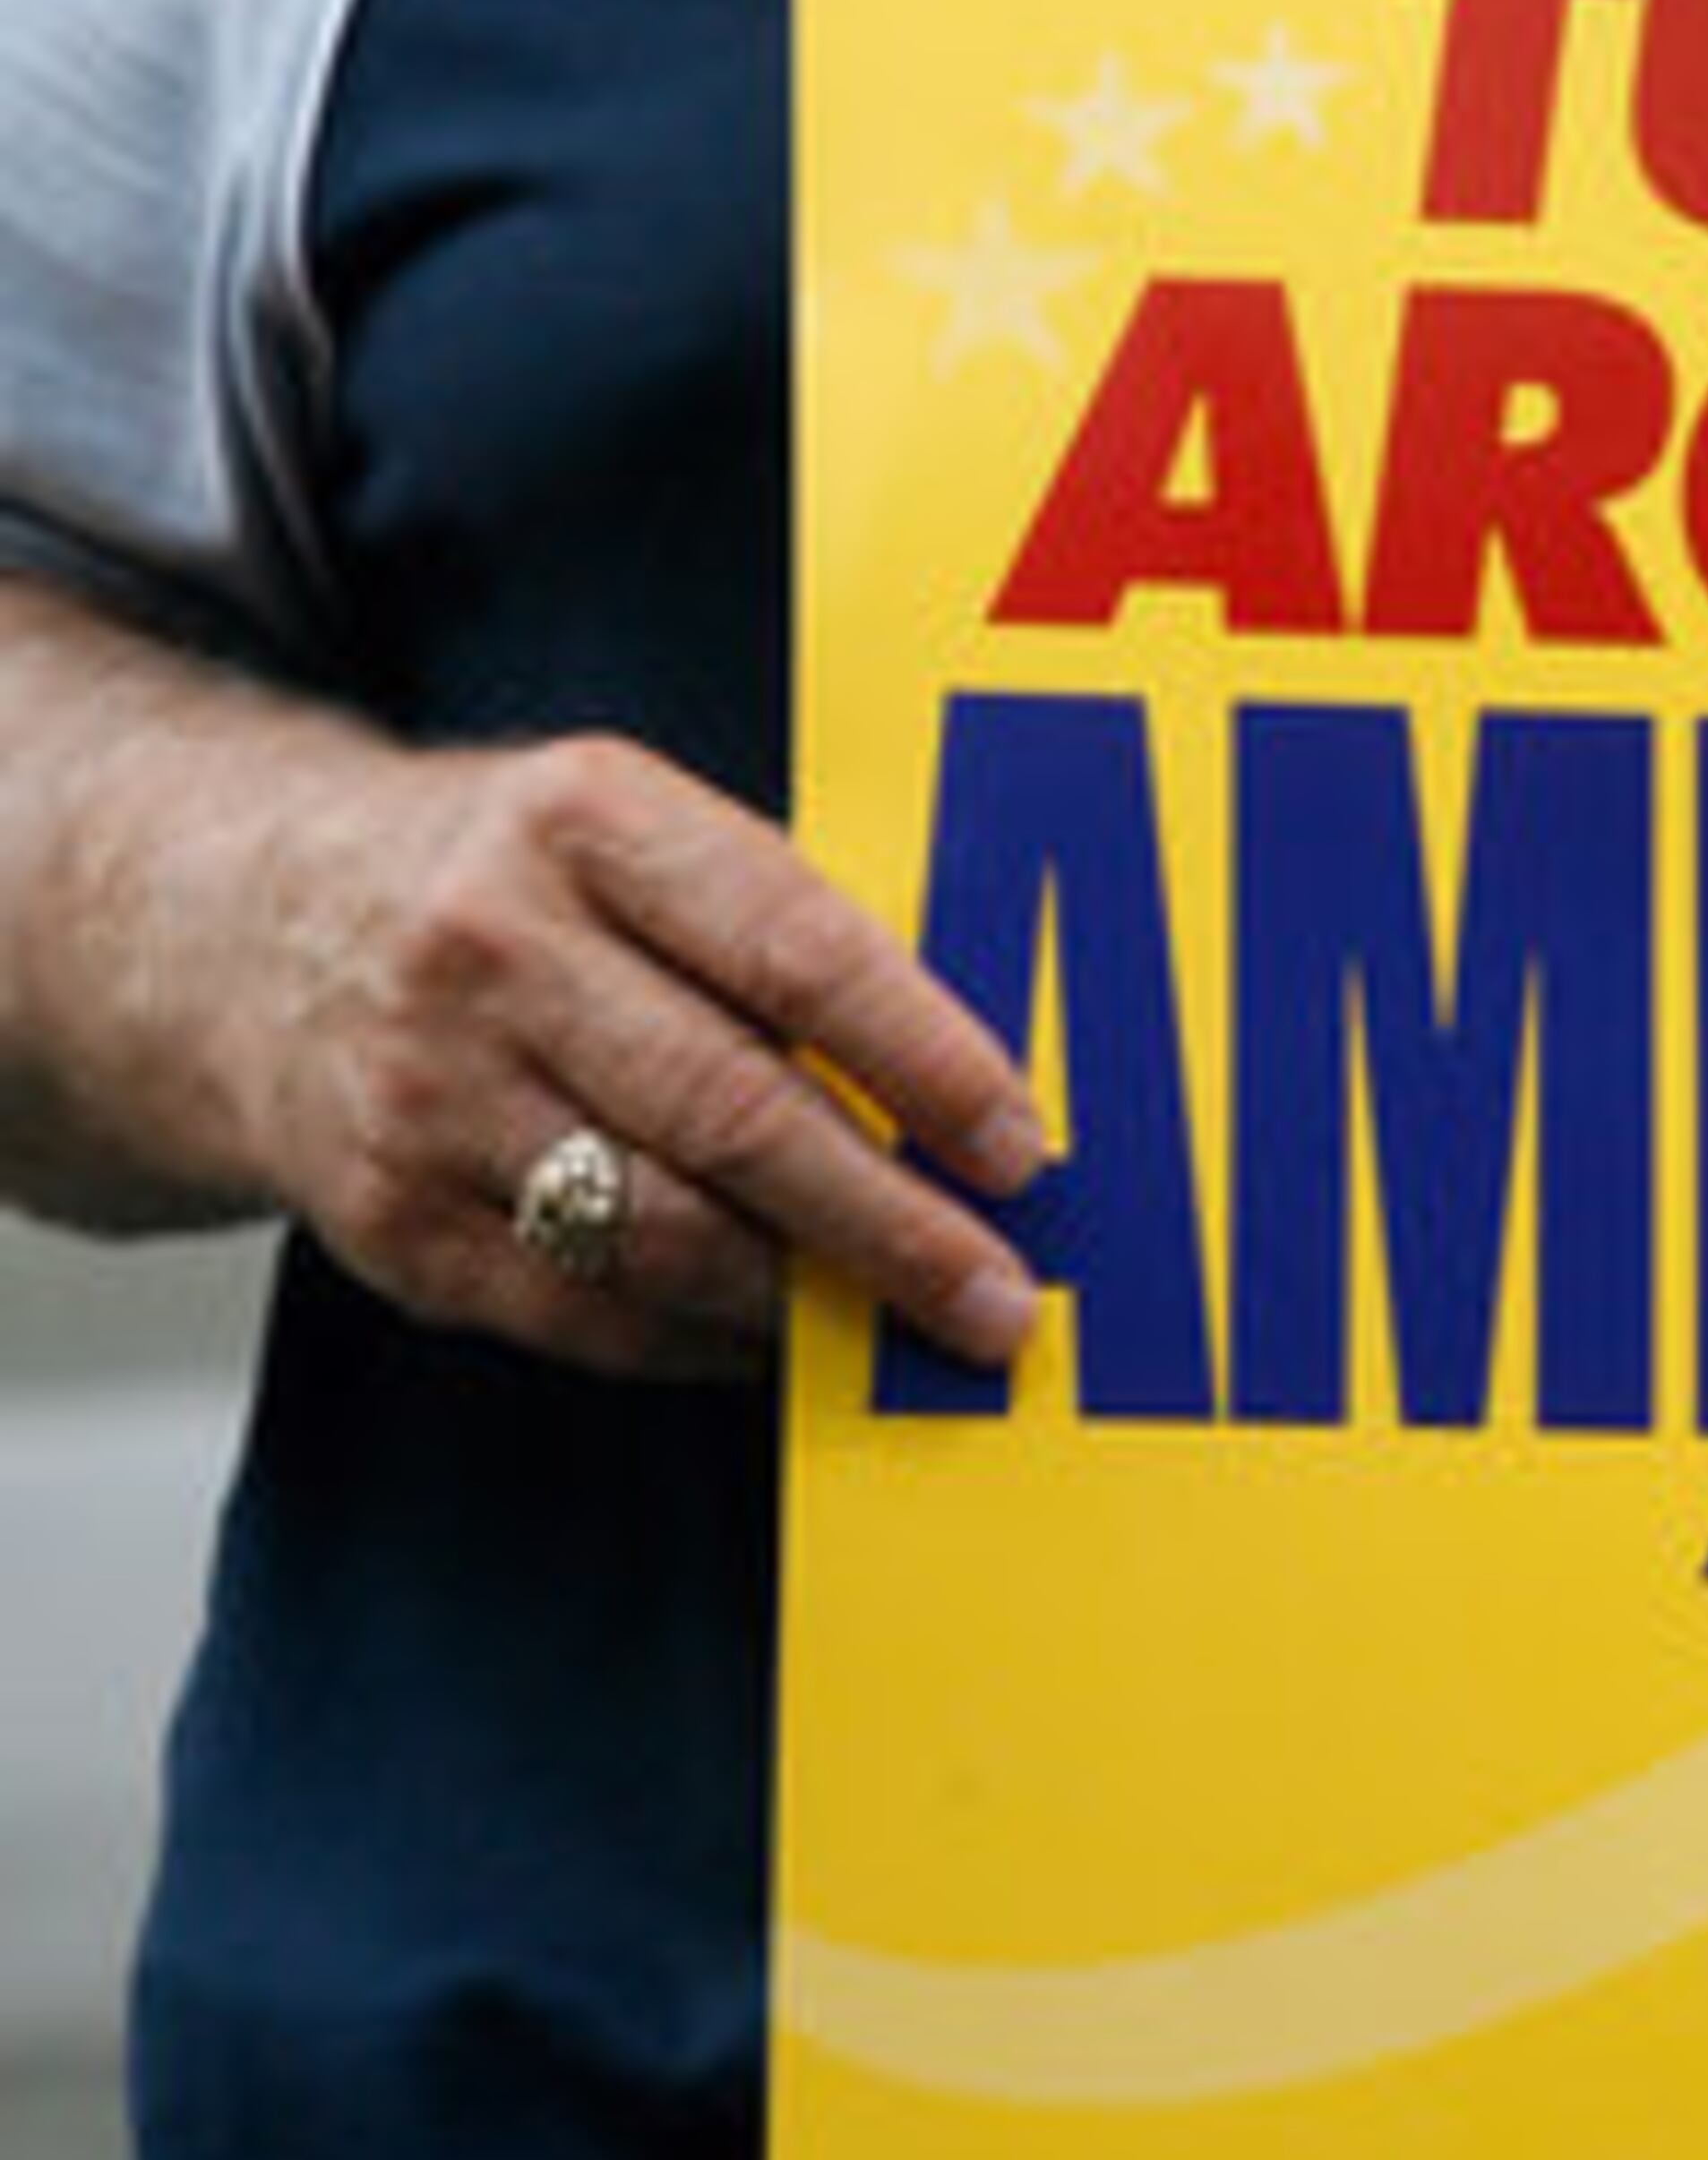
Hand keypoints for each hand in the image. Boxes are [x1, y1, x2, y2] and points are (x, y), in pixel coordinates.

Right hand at [216, 722, 1044, 1386]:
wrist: (234, 926)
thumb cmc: (499, 879)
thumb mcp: (622, 827)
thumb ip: (770, 923)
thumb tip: (957, 1083)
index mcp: (584, 821)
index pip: (794, 949)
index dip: (925, 1059)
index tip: (1020, 1146)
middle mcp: (495, 951)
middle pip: (733, 1113)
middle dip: (888, 1223)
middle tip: (995, 1298)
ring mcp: (429, 1095)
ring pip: (660, 1232)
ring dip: (802, 1298)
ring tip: (900, 1326)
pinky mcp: (389, 1221)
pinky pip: (581, 1310)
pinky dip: (696, 1337)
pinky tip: (767, 1335)